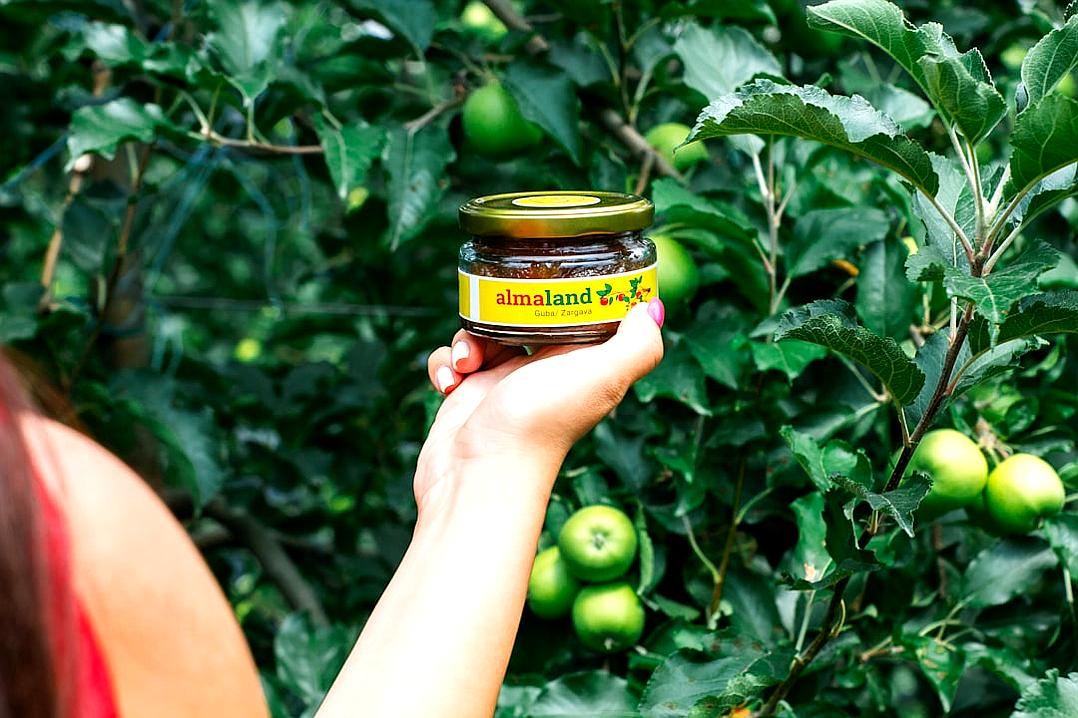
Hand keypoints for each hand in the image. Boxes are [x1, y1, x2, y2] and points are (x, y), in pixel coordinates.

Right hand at [419, 299, 664, 512]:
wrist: (479, 474)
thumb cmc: (540, 425)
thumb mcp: (601, 376)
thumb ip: (637, 345)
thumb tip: (653, 308)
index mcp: (581, 364)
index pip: (580, 314)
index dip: (568, 292)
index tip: (553, 273)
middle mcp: (545, 372)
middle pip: (525, 316)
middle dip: (503, 308)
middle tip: (494, 317)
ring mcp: (504, 383)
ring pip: (483, 332)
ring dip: (468, 338)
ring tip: (469, 362)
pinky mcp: (468, 394)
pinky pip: (453, 359)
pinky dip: (445, 363)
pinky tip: (449, 383)